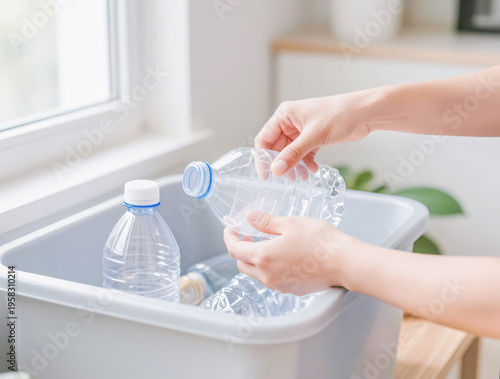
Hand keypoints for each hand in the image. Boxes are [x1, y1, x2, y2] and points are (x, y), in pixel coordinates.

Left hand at [224, 209, 362, 294]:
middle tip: (246, 235)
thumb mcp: (290, 223)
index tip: (231, 229)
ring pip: (256, 274)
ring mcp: (279, 285)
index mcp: (264, 257)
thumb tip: (250, 217)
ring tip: (264, 244)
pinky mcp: (291, 290)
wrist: (344, 262)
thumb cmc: (320, 241)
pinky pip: (271, 280)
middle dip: (240, 250)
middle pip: (242, 264)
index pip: (235, 250)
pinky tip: (280, 256)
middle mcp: (268, 275)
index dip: (229, 238)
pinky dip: (268, 268)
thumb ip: (266, 221)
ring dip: (254, 260)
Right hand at [256, 92, 375, 174]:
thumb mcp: (313, 136)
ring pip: (290, 153)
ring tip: (301, 177)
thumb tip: (276, 169)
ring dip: (295, 166)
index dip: (264, 157)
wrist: (365, 113)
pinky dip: (306, 163)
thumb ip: (293, 154)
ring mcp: (302, 131)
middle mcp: (290, 122)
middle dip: (282, 164)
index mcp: (285, 115)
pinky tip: (313, 170)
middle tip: (288, 178)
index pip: (264, 139)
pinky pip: (303, 154)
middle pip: (277, 148)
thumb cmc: (339, 115)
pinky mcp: (314, 138)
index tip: (267, 175)